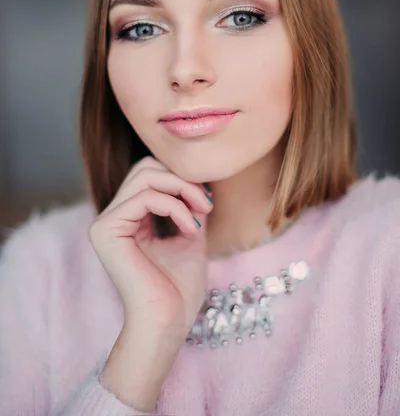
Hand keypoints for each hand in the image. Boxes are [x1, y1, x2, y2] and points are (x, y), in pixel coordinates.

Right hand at [88, 156, 212, 339]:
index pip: (149, 174)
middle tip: (206, 204)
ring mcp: (105, 223)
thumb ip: (188, 204)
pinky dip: (174, 206)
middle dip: (182, 179)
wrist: (169, 323)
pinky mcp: (106, 230)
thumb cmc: (179, 288)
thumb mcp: (189, 233)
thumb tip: (198, 175)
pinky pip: (145, 197)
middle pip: (145, 168)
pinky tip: (189, 227)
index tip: (207, 202)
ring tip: (202, 212)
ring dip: (182, 189)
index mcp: (128, 219)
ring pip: (145, 176)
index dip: (181, 178)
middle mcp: (112, 217)